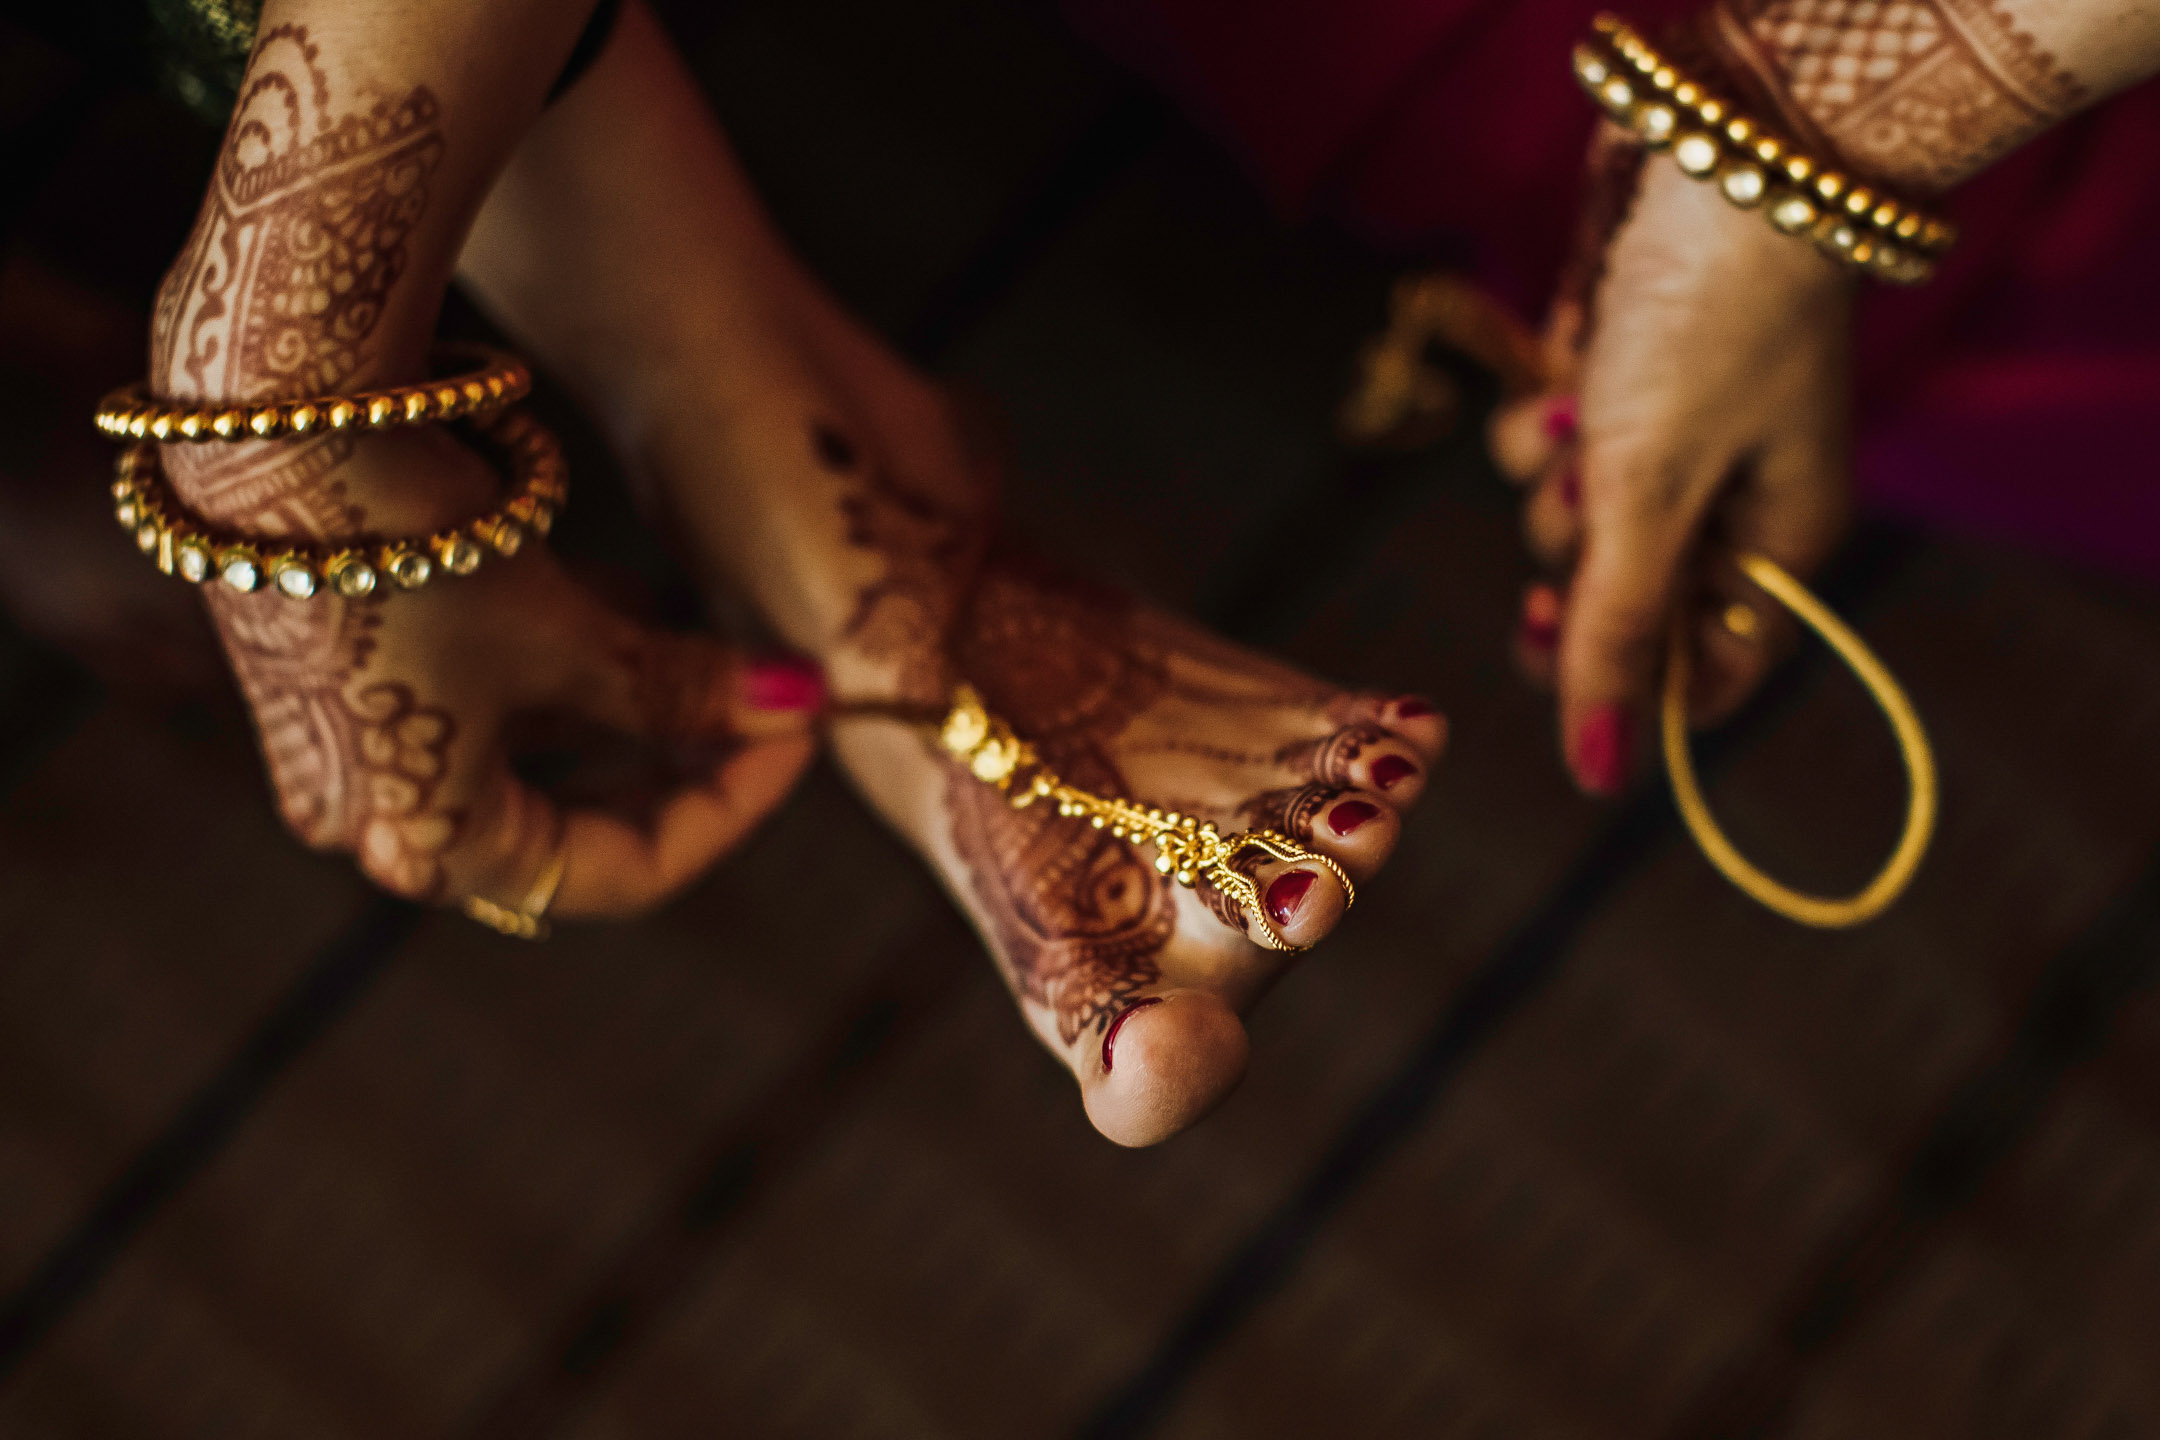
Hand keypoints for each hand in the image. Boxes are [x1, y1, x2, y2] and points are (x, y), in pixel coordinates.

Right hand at [184, 427, 821, 919]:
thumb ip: (680, 691)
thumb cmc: (423, 550)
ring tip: (712, 643)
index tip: (800, 730)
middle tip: (769, 705)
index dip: (730, 809)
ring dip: (625, 704)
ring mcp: (345, 748)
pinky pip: (476, 696)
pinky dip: (556, 665)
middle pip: (571, 824)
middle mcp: (372, 818)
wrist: (276, 418)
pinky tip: (621, 602)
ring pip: (527, 752)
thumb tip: (797, 705)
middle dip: (678, 762)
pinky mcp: (336, 672)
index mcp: (429, 846)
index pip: (621, 871)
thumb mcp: (569, 635)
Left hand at [1490, 140, 1854, 794]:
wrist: (1714, 155)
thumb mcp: (1650, 494)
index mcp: (1778, 549)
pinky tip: (1566, 369)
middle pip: (1624, 604)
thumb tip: (1602, 776)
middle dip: (1580, 566)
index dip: (1632, 681)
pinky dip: (1544, 422)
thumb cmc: (1705, 329)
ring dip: (1556, 482)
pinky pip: (1551, 451)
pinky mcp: (1612, 392)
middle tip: (1576, 517)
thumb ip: (1618, 632)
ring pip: (1572, 525)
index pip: (1708, 670)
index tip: (1569, 647)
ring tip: (1584, 418)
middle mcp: (1730, 508)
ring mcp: (1670, 447)